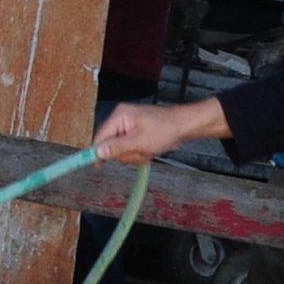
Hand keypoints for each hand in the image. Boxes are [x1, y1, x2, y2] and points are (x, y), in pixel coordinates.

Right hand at [92, 99, 227, 163]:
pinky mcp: (136, 132)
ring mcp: (129, 126)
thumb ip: (117, 147)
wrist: (186, 125)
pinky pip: (131, 148)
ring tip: (148, 150)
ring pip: (122, 149)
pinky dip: (140, 152)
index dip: (98, 152)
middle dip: (126, 153)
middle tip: (140, 152)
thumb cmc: (165, 130)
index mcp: (119, 116)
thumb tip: (97, 152)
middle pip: (111, 145)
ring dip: (135, 154)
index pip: (100, 136)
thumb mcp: (140, 142)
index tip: (97, 166)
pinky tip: (150, 150)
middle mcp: (121, 119)